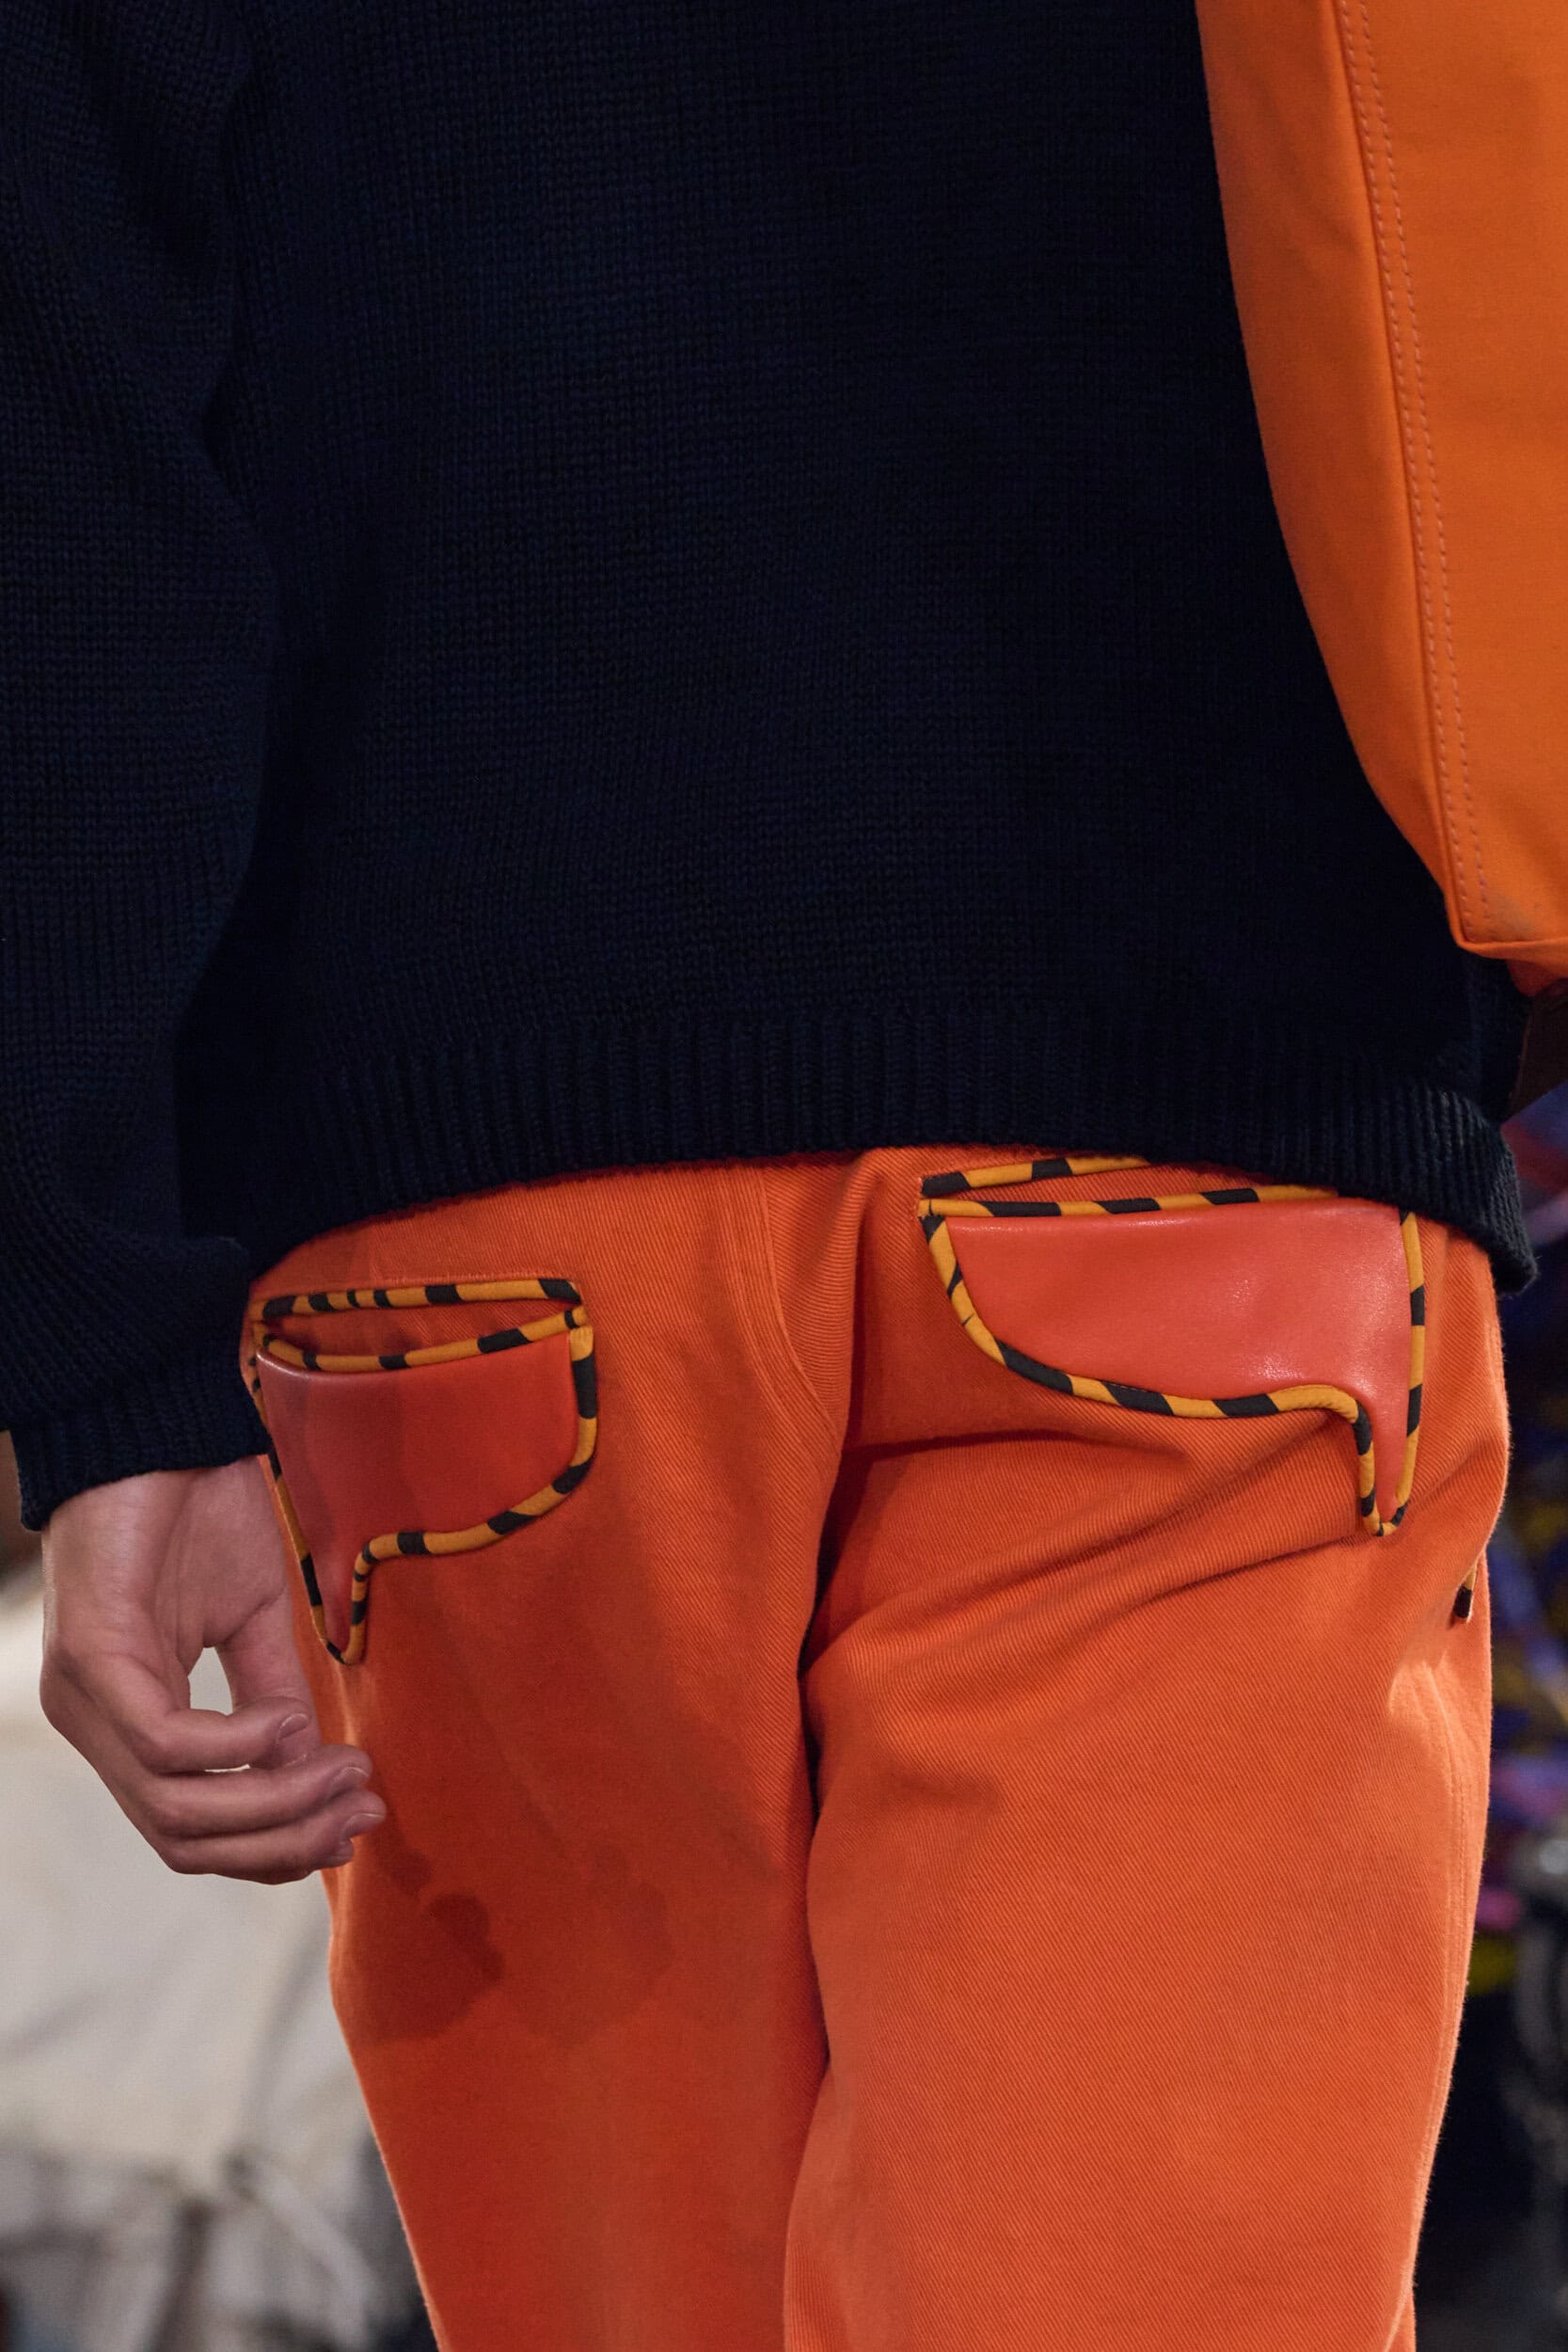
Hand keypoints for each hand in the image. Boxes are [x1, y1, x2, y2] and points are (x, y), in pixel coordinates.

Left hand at [40, 1457, 382, 1881]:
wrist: (156, 1426)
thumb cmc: (196, 1511)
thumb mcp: (251, 1619)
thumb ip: (274, 1696)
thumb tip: (313, 1772)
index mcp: (127, 1722)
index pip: (190, 1830)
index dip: (275, 1847)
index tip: (359, 1818)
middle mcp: (92, 1727)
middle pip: (182, 1840)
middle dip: (282, 1841)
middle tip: (363, 1809)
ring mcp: (84, 1699)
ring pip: (173, 1808)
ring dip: (274, 1802)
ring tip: (343, 1768)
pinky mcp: (89, 1658)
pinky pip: (165, 1742)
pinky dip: (239, 1747)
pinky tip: (290, 1723)